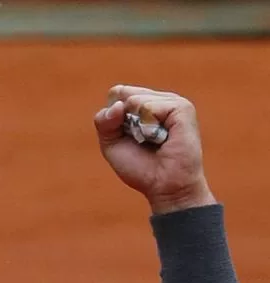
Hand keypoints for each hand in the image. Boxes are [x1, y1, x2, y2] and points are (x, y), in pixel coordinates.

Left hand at [94, 85, 214, 213]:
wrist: (165, 186)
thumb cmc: (141, 168)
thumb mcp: (111, 144)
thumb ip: (104, 121)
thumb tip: (119, 104)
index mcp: (143, 105)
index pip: (116, 93)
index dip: (112, 116)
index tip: (126, 137)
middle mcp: (158, 100)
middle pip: (122, 94)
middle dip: (121, 123)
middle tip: (141, 141)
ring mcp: (172, 102)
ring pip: (134, 100)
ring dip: (137, 128)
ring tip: (155, 140)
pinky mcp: (182, 108)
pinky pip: (149, 107)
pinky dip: (148, 127)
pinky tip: (163, 138)